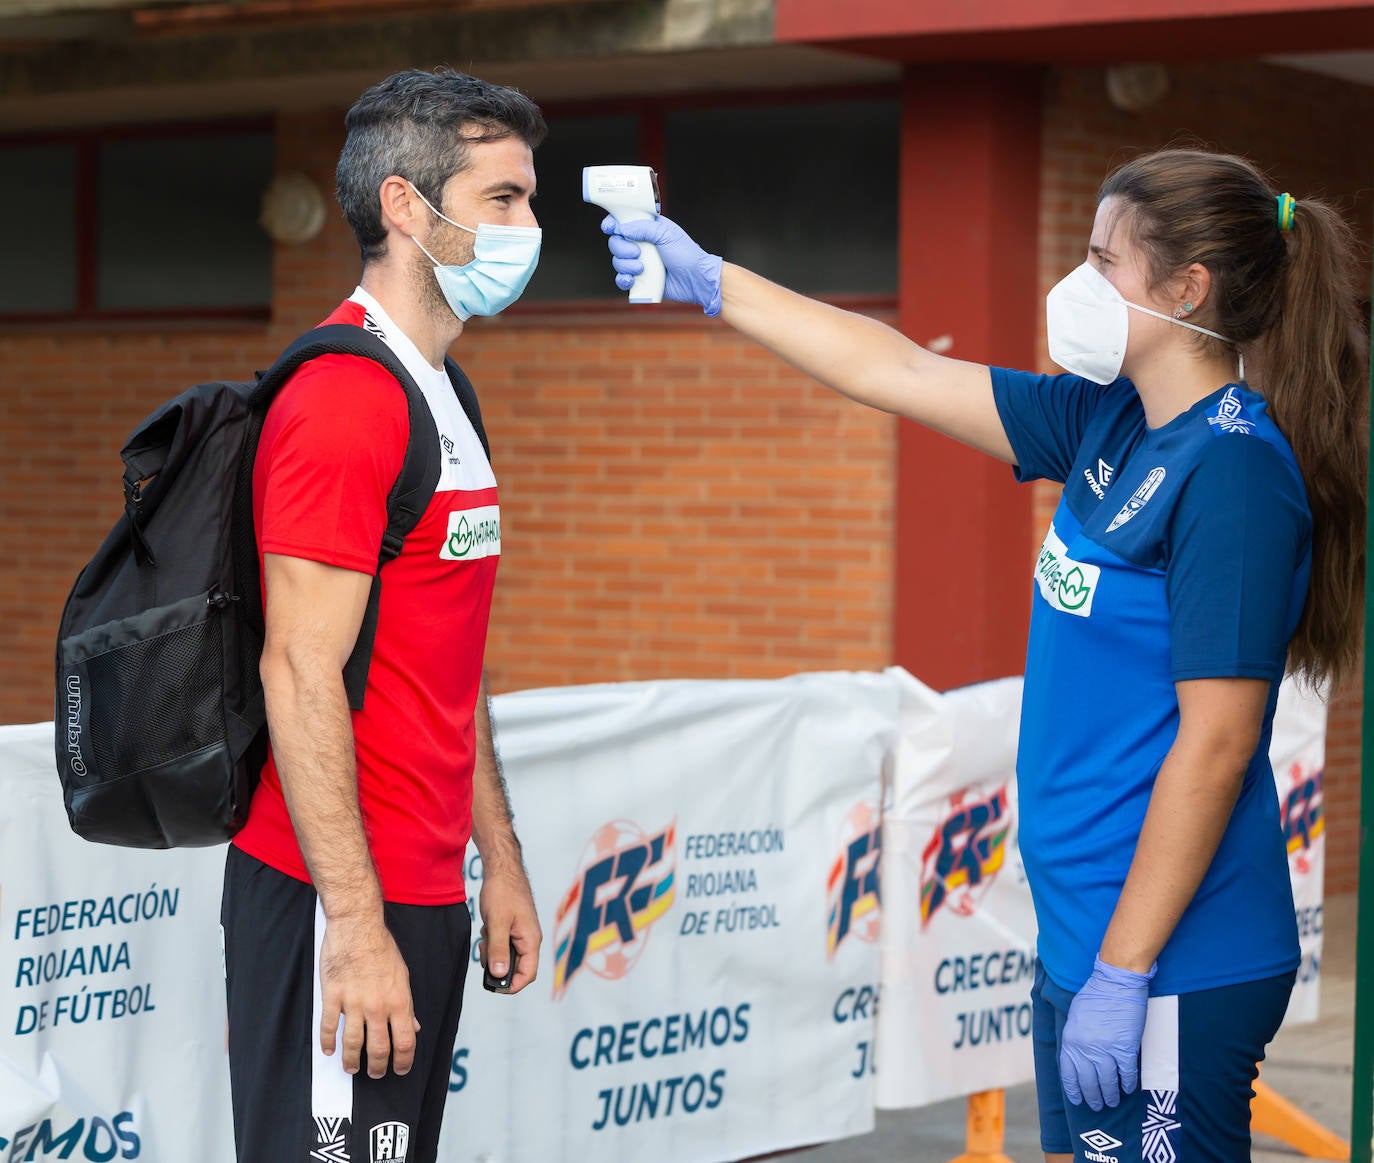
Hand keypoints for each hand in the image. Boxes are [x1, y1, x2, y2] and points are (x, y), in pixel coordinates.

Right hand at [318, 915, 418, 1078]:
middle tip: (375, 1073)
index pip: (405, 1041)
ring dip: (352, 1061)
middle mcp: (377, 1006)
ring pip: (353, 1043)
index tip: (401, 1069)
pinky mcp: (332, 996)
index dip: (404, 1061)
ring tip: (352, 1068)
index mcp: (399, 1000)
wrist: (357, 926)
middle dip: (378, 1067)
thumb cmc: (382, 948)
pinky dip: (328, 1043)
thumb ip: (407, 1004)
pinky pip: (328, 1026)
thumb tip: (414, 1026)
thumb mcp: (403, 975)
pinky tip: (329, 1050)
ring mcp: (353, 1002)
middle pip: (379, 1048)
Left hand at [477, 867, 541, 995]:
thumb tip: (499, 974)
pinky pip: (502, 944)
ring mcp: (520, 933)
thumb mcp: (497, 923)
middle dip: (498, 965)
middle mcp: (529, 939)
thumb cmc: (503, 891)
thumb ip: (498, 950)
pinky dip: (491, 941)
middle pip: (516, 967)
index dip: (512, 984)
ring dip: (493, 952)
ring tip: (485, 936)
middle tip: (485, 953)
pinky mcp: (512, 927)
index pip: (528, 974)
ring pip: (507, 955)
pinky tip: (486, 928)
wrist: (502, 868)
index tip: (493, 985)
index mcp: (531, 940)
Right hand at [601, 213, 722, 315]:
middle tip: (637, 253)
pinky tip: (631, 279)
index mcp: (647, 228)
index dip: (612, 224)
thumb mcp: (666, 234)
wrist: (695, 280)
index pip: (623, 222)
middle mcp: (641, 244)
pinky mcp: (640, 279)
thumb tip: (623, 229)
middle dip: (621, 248)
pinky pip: (622, 279)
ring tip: (642, 268)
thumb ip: (644, 228)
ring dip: (626, 265)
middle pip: (616, 242)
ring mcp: (639, 262)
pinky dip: (623, 279)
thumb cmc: (686, 254)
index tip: (609, 227)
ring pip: (617, 261)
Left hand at [1059, 955, 1154, 1110]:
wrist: (1116, 982)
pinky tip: (1128, 1088)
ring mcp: (1106, 1050)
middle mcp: (1085, 1049)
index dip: (1073, 1089)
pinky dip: (1127, 1083)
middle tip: (1097, 1105)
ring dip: (1110, 1095)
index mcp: (1070, 1039)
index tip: (1078, 1099)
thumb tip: (1077, 1054)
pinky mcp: (1125, 1049)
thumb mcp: (1075, 1016)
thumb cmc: (1095, 994)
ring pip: (1107, 1082)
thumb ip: (1075, 1037)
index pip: (1068, 1073)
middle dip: (1092, 1097)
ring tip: (1112, 1101)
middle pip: (1088, 1082)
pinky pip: (1126, 1074)